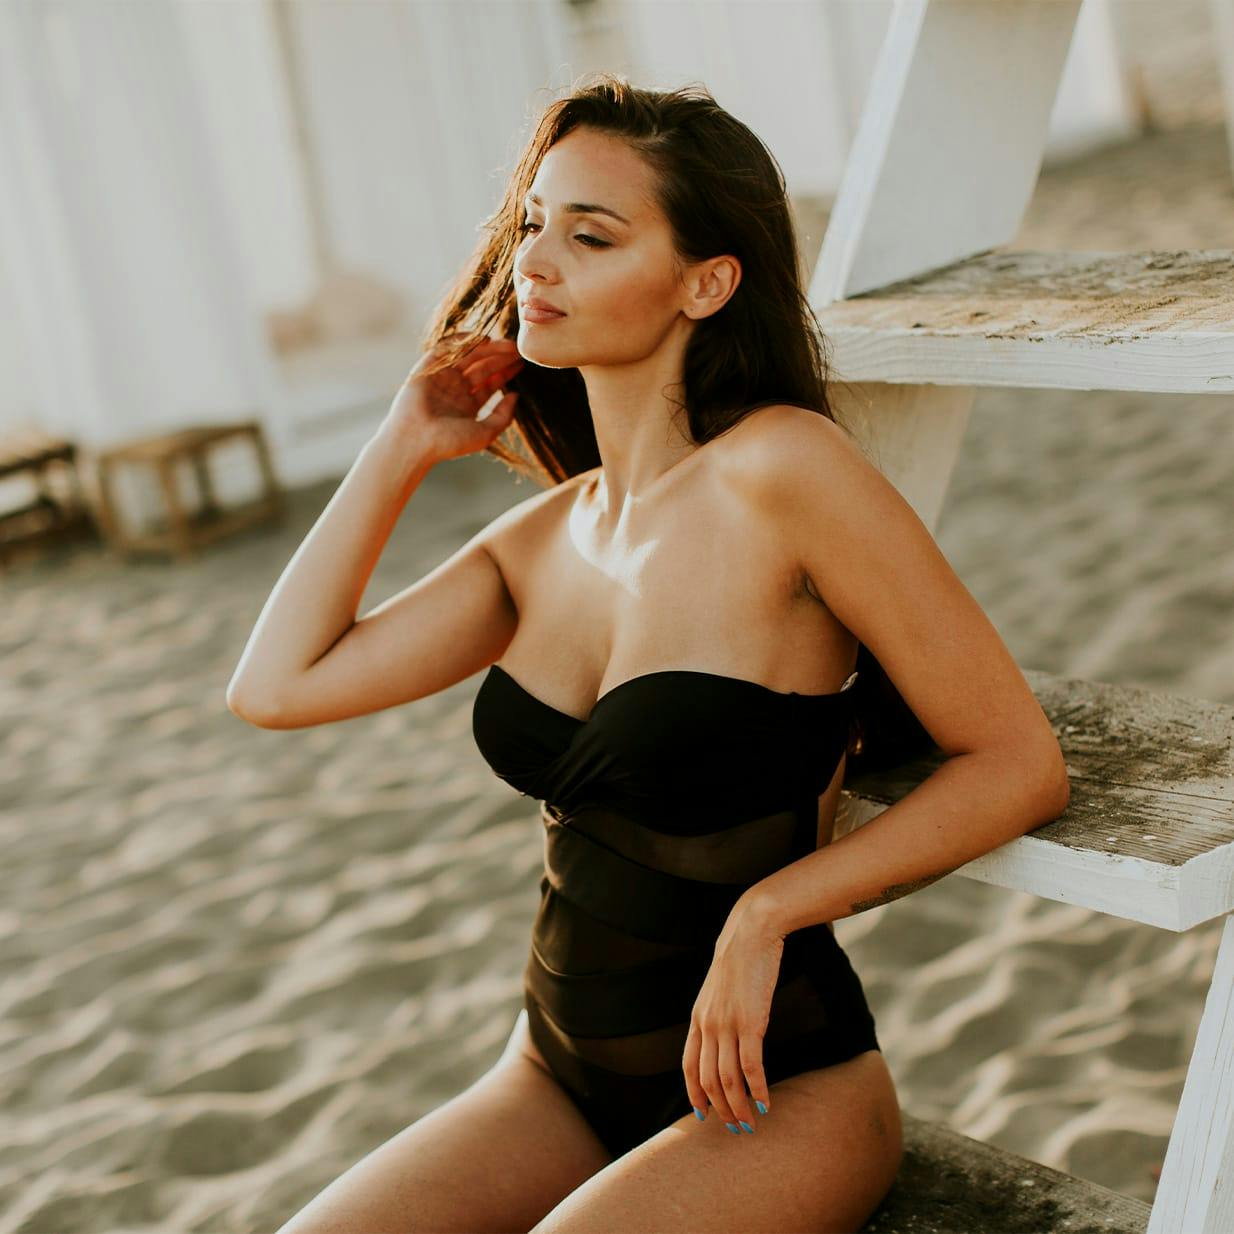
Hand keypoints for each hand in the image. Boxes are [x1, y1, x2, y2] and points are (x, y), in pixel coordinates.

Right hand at [381, 334, 524, 462]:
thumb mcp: (485, 432)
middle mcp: (455, 389)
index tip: (521, 363)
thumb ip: (504, 415)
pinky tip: (482, 338)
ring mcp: (441, 377)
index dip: (506, 372)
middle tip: (518, 349)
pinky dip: (462, 341)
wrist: (416, 440)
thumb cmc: (449, 442)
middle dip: (500, 357)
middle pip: (482, 367)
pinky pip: (445, 348)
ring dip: (487, 348)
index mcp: (468, 405)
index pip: (490, 383)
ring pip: (468, 356)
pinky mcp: (427, 368)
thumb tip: (516, 395)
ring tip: (507, 344)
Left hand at [683, 900, 783, 1133]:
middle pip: (708, 1080)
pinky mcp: (751, 1021)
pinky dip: (757, 1089)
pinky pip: (751, 1066)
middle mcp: (707, 1025)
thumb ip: (716, 1012)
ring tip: (751, 1123)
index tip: (703, 1114)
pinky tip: (765, 1103)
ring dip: (739, 1106)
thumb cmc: (740, 958)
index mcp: (697, 1018)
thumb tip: (724, 1033)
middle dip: (721, 1109)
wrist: (751, 931)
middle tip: (736, 1128)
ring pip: (728, 1079)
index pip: (688, 1066)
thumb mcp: (718, 989)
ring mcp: (727, 1024)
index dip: (694, 1093)